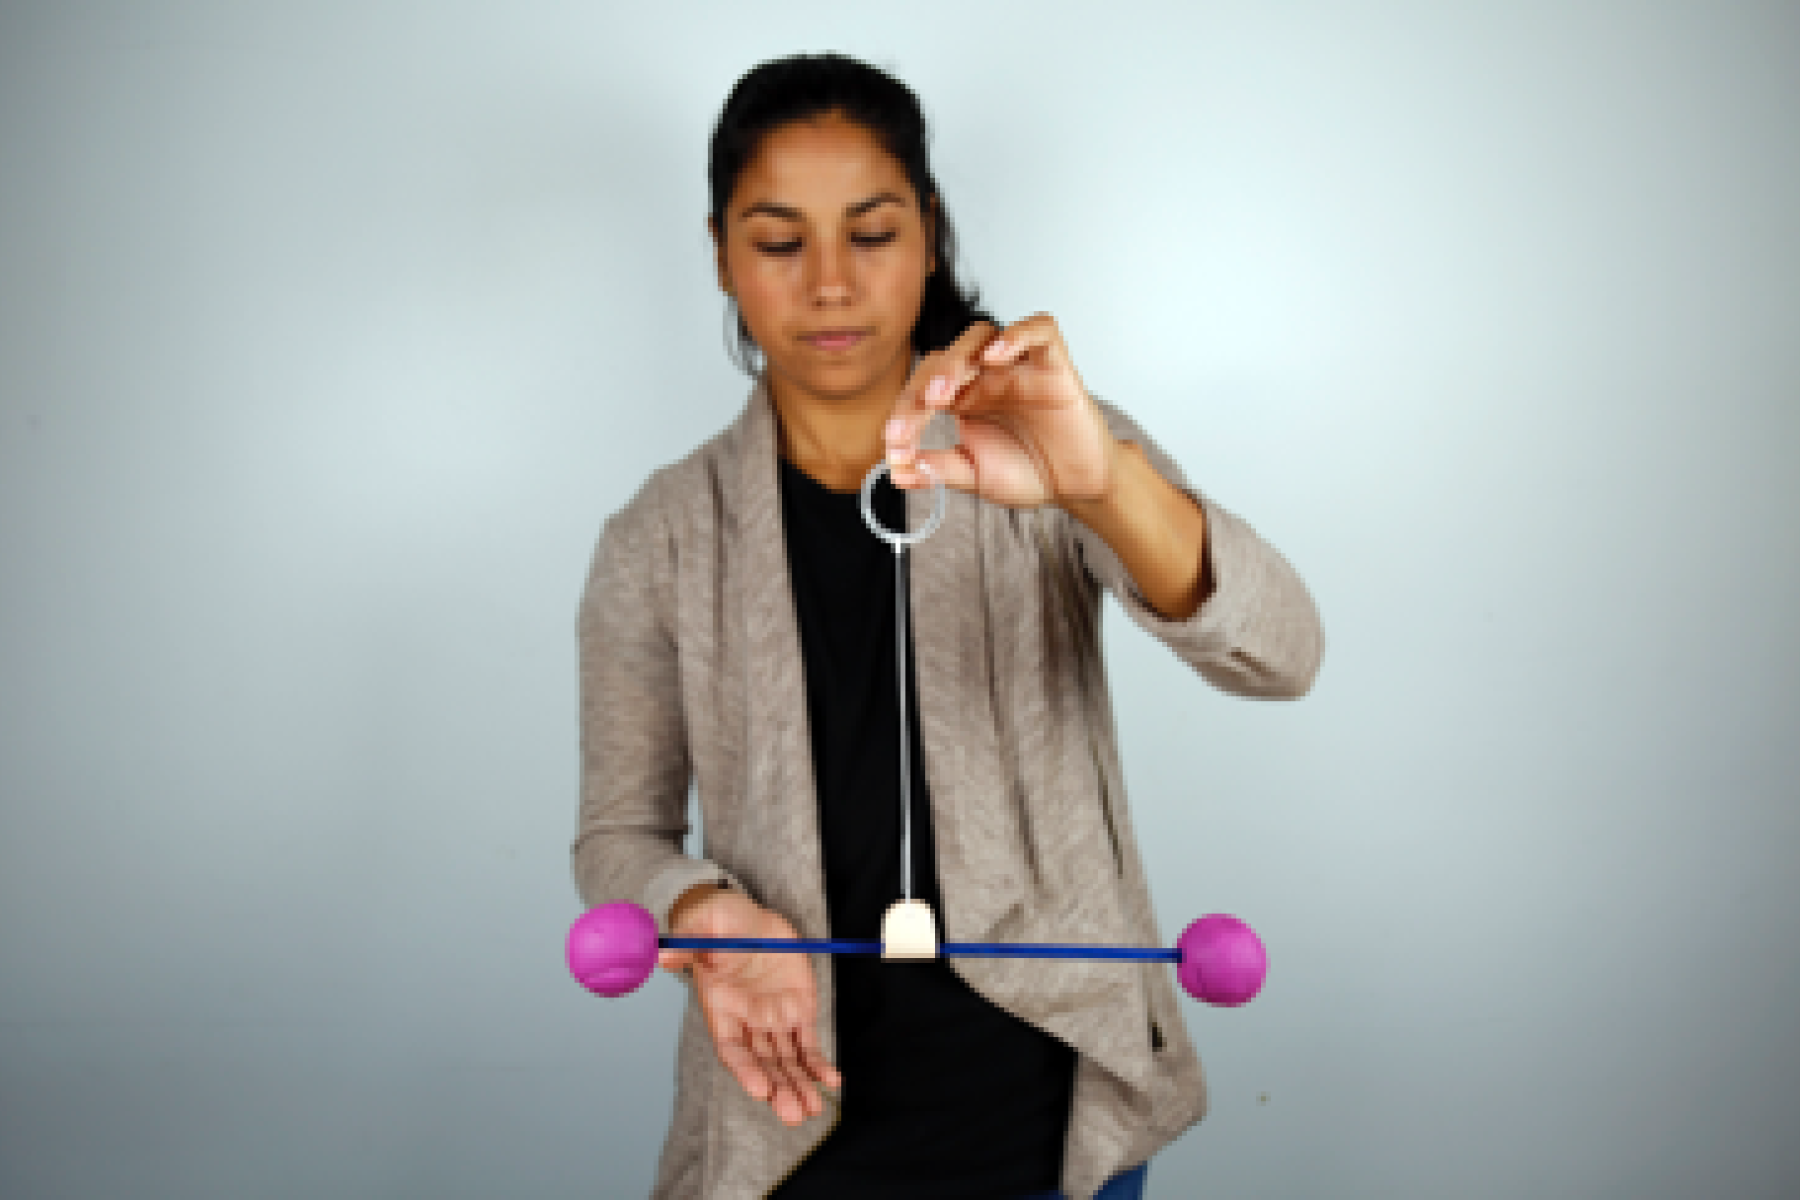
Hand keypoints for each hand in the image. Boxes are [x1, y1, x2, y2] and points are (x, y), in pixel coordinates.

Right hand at [659, 889, 840, 1126]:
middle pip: (762, 1064)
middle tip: (793, 1113)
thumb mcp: (703, 923)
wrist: (749, 917)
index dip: (744, 1071)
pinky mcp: (797, 1010)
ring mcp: (773, 1018)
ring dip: (799, 1086)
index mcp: (722, 1008)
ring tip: (812, 1108)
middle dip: (778, 1090)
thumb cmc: (721, 921)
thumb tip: (664, 956)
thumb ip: (688, 942)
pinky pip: (809, 1043)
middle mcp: (747, 1021)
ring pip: (786, 1061)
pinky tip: (832, 1082)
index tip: (760, 1090)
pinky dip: (819, 1064)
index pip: (731, 1048)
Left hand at [882, 315, 1119, 507]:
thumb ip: (939, 470)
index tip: (894, 447)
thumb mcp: (974, 475)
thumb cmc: (1031, 472)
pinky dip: (1016, 335)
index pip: (922, 389)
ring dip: (956, 359)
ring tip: (942, 393)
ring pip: (981, 336)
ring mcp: (1018, 366)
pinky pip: (1038, 330)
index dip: (903, 414)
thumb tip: (898, 472)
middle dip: (921, 387)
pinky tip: (995, 356)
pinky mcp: (1053, 363)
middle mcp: (986, 376)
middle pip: (944, 358)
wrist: (1077, 485)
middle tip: (911, 421)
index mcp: (962, 399)